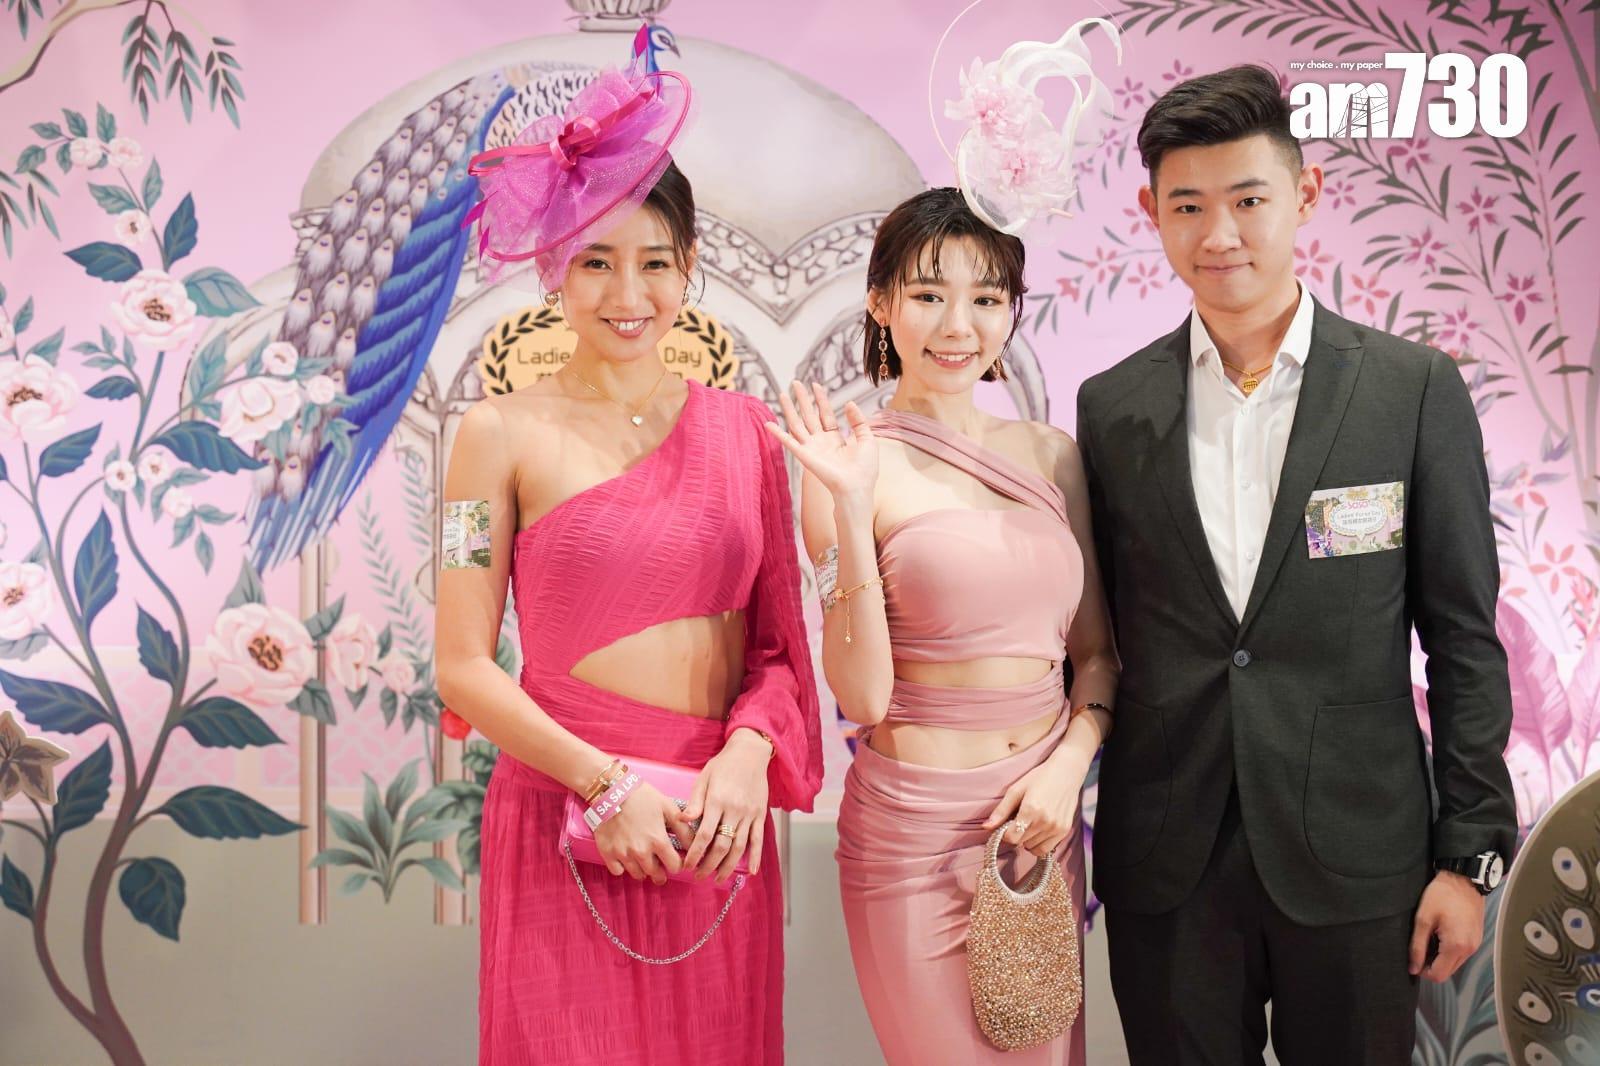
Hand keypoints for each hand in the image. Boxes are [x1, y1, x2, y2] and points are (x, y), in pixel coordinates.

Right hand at [591, 782, 687, 885]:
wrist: (610, 790)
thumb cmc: (641, 796)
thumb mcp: (667, 807)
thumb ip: (683, 828)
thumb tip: (696, 845)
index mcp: (658, 840)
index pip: (674, 867)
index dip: (677, 864)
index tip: (674, 859)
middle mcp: (641, 851)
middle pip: (656, 875)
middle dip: (661, 871)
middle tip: (660, 863)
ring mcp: (623, 854)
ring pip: (638, 875)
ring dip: (643, 870)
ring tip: (644, 858)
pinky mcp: (607, 853)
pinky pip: (618, 871)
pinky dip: (623, 867)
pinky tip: (626, 856)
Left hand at [681, 729, 771, 880]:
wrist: (750, 753)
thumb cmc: (723, 765)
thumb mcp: (704, 778)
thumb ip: (695, 802)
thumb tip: (682, 820)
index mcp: (717, 801)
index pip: (704, 834)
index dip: (695, 853)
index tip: (687, 865)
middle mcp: (734, 810)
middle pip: (721, 845)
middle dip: (709, 865)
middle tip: (699, 876)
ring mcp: (749, 814)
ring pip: (739, 846)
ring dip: (728, 866)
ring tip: (718, 879)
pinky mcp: (760, 815)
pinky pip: (758, 839)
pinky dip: (756, 857)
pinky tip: (750, 871)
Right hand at [766, 381, 878, 502]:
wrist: (856, 487)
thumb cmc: (865, 469)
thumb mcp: (867, 439)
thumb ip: (858, 420)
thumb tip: (849, 402)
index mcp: (836, 439)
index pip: (826, 414)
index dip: (821, 399)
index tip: (816, 385)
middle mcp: (821, 442)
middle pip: (809, 415)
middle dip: (802, 399)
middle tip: (795, 382)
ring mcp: (811, 448)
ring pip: (797, 424)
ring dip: (789, 409)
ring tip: (782, 393)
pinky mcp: (804, 456)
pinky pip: (788, 442)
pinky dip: (777, 433)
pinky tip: (768, 423)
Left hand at [982, 751, 1089, 857]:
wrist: (1067, 772)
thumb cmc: (1039, 778)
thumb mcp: (1016, 790)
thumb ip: (1001, 811)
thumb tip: (985, 827)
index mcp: (1030, 810)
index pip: (1012, 838)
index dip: (1005, 834)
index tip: (1006, 825)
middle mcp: (1045, 821)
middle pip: (1022, 843)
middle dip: (1016, 834)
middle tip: (1019, 820)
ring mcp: (1056, 827)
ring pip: (1033, 848)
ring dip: (1028, 840)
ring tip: (1030, 823)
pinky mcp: (1064, 831)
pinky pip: (1046, 849)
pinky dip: (1039, 844)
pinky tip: (1039, 830)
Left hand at [1410, 871, 1485, 981]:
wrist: (1464, 880)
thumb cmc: (1441, 896)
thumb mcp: (1423, 919)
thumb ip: (1417, 946)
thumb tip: (1412, 968)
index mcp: (1456, 947)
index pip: (1439, 975)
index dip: (1423, 972)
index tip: (1413, 959)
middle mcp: (1469, 950)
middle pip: (1448, 972)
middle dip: (1431, 965)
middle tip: (1419, 947)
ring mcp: (1475, 945)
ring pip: (1455, 964)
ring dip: (1440, 958)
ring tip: (1430, 939)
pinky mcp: (1477, 939)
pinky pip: (1461, 954)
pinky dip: (1449, 951)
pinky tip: (1440, 935)